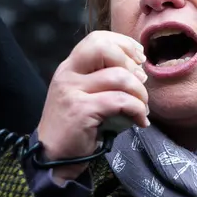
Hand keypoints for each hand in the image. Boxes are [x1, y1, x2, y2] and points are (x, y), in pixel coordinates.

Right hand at [37, 30, 148, 181]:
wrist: (54, 158)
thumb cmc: (78, 125)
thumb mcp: (86, 94)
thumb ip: (104, 77)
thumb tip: (139, 67)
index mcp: (70, 66)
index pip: (97, 38)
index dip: (123, 43)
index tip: (139, 58)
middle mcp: (68, 74)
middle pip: (103, 48)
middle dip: (131, 63)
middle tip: (141, 83)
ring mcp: (72, 91)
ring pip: (119, 77)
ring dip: (140, 93)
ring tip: (143, 107)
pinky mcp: (81, 111)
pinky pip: (120, 101)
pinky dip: (137, 110)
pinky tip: (140, 121)